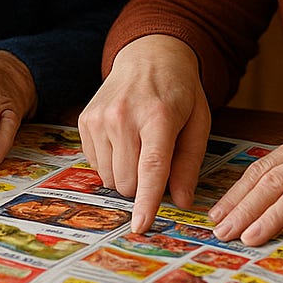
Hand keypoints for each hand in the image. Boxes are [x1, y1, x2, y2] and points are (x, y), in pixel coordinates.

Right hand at [78, 34, 210, 233]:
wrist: (148, 56)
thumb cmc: (178, 93)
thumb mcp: (198, 123)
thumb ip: (189, 163)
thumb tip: (181, 201)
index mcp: (158, 116)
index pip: (151, 168)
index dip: (147, 201)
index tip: (140, 226)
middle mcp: (124, 116)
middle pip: (128, 181)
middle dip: (143, 185)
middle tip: (156, 160)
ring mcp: (99, 118)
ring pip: (109, 178)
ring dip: (126, 175)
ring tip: (139, 146)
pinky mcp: (85, 121)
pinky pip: (95, 165)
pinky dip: (111, 163)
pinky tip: (123, 140)